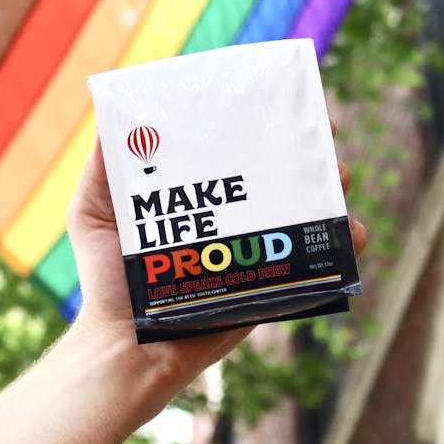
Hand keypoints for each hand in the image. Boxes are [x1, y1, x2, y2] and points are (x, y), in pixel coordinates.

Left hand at [64, 127, 366, 421]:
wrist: (124, 346)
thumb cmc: (106, 278)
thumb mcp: (93, 210)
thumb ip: (103, 165)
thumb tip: (115, 110)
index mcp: (201, 192)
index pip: (240, 146)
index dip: (267, 119)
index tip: (288, 97)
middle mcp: (234, 217)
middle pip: (284, 173)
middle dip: (312, 150)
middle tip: (323, 137)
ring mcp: (257, 250)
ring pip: (308, 213)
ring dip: (333, 190)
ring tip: (339, 176)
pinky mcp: (271, 285)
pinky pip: (316, 265)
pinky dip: (342, 248)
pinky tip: (351, 233)